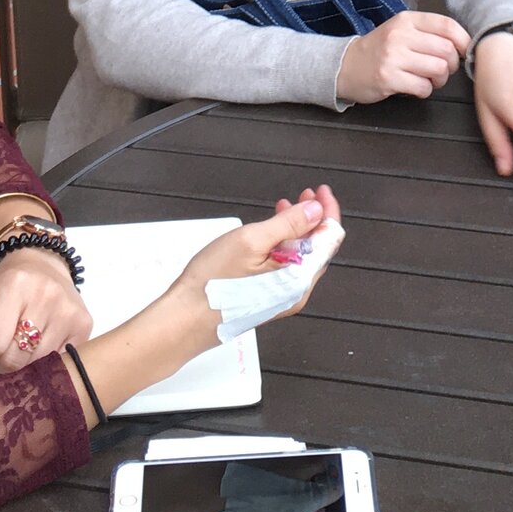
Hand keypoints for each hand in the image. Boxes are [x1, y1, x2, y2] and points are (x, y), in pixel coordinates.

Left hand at [0, 232, 94, 374]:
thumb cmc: (2, 287)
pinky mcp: (84, 324)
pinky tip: (39, 346)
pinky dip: (45, 362)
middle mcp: (46, 295)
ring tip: (19, 347)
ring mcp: (68, 311)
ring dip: (22, 365)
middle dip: (1, 362)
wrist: (42, 267)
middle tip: (1, 350)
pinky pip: (60, 363)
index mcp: (15, 285)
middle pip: (15, 358)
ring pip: (38, 365)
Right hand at [65, 188, 342, 424]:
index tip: (320, 190)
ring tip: (286, 206)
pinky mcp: (266, 300)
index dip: (327, 210)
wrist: (184, 321)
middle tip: (305, 194)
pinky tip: (271, 233)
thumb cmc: (212, 283)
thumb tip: (316, 210)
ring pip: (300, 257)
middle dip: (313, 218)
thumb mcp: (251, 241)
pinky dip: (283, 245)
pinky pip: (285, 268)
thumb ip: (288, 224)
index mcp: (299, 278)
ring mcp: (281, 298)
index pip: (328, 239)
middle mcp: (296, 292)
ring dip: (297, 229)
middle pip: (317, 248)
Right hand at [336, 11, 469, 103]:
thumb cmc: (379, 50)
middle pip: (446, 50)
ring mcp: (393, 57)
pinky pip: (423, 87)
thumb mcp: (401, 31)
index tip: (464, 51)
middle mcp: (400, 35)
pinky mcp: (388, 78)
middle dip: (451, 65)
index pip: (447, 26)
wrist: (346, 66)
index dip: (464, 41)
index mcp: (407, 20)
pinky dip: (425, 91)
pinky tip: (415, 87)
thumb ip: (428, 33)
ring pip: (438, 69)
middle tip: (442, 70)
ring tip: (428, 79)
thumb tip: (463, 44)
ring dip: (439, 80)